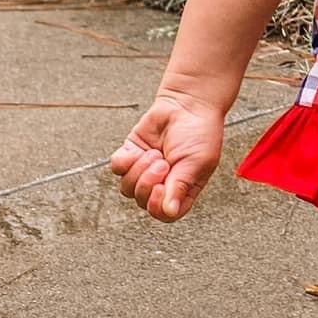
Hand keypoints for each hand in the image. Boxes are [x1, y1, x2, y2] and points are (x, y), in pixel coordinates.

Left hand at [110, 91, 224, 220]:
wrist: (188, 103)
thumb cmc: (200, 132)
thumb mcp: (197, 162)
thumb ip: (180, 187)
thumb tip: (170, 211)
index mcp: (182, 191)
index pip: (163, 214)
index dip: (156, 206)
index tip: (160, 188)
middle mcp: (162, 183)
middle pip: (141, 201)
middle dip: (148, 182)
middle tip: (163, 163)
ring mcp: (144, 170)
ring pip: (127, 187)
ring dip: (139, 170)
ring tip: (156, 154)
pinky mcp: (131, 154)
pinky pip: (117, 168)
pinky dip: (126, 160)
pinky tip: (140, 151)